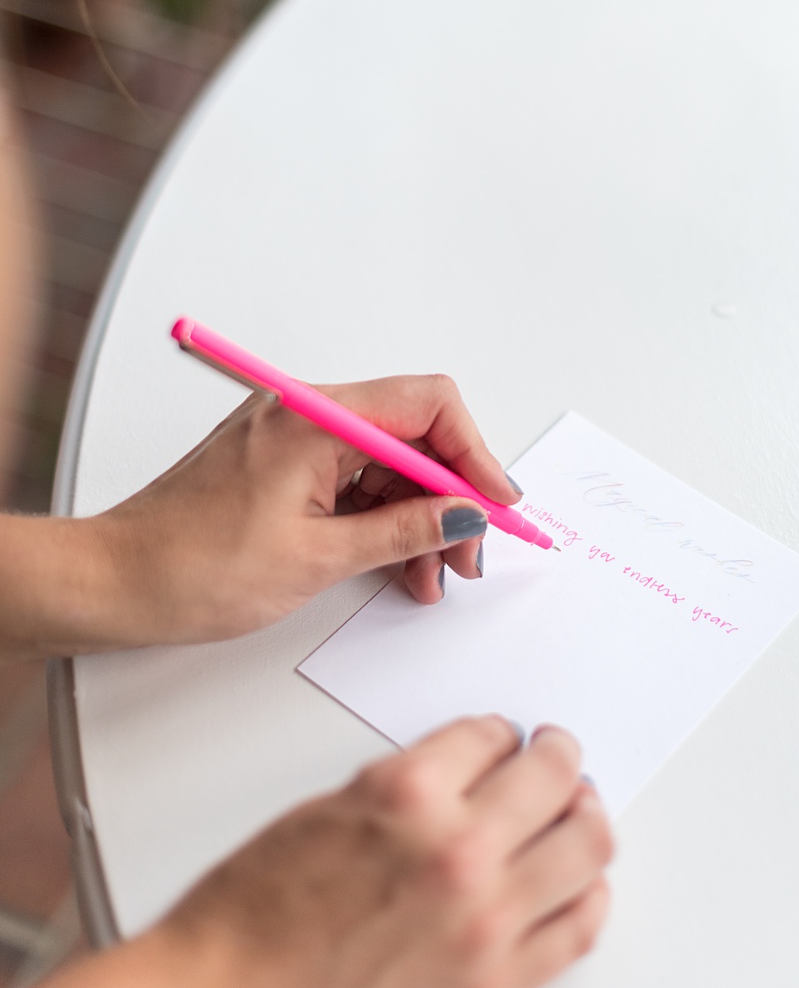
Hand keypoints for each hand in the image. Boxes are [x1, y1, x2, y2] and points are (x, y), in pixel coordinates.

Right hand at [66, 717, 612, 987]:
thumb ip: (412, 785)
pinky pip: (576, 928)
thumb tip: (469, 771)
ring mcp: (482, 922)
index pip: (491, 735)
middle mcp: (457, 850)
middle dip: (559, 756)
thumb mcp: (333, 806)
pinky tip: (582, 880)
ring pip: (585, 848)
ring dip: (586, 814)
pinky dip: (589, 894)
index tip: (502, 736)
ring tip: (579, 807)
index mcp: (409, 792)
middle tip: (556, 753)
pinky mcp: (491, 984)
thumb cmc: (258, 910)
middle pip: (553, 779)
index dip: (499, 731)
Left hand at [83, 373, 519, 648]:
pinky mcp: (284, 462)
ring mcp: (294, 435)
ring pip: (387, 461)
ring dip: (418, 514)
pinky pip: (353, 478)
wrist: (114, 582)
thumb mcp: (317, 558)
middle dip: (451, 493)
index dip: (473, 454)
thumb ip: (403, 532)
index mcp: (315, 417)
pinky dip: (380, 518)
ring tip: (432, 573)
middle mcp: (307, 412)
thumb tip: (464, 516)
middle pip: (412, 432)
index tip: (495, 505)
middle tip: (469, 552)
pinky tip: (397, 563)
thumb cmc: (190, 567)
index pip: (427, 405)